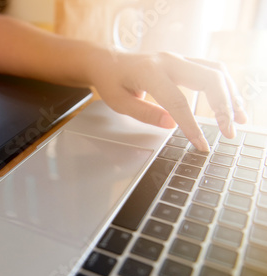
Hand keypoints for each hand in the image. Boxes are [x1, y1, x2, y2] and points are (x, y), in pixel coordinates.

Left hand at [90, 51, 247, 150]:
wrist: (108, 61)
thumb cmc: (111, 81)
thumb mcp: (119, 103)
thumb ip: (145, 113)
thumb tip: (172, 124)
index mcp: (149, 73)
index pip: (178, 101)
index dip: (192, 125)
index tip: (202, 144)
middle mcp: (168, 61)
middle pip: (208, 79)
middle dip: (224, 107)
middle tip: (229, 132)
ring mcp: (178, 58)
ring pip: (216, 72)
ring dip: (231, 95)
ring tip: (240, 119)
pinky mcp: (184, 61)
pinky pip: (212, 70)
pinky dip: (225, 87)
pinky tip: (232, 103)